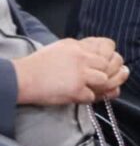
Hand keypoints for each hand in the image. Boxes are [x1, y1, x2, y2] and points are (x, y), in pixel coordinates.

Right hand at [14, 37, 128, 105]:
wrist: (22, 78)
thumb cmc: (39, 65)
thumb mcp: (61, 48)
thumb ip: (81, 50)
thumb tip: (100, 59)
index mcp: (79, 46)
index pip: (109, 46)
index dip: (112, 56)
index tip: (111, 64)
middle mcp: (82, 57)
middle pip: (110, 64)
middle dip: (112, 74)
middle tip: (110, 81)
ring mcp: (80, 73)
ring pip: (105, 80)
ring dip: (101, 87)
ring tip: (94, 90)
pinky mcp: (76, 89)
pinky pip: (92, 96)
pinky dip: (87, 99)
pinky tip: (80, 97)